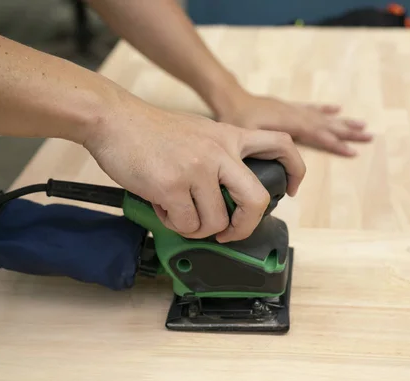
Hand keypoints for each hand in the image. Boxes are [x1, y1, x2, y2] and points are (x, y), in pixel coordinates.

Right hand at [84, 95, 305, 242]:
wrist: (113, 120)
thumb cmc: (151, 130)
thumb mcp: (199, 132)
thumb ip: (220, 156)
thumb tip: (228, 196)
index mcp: (230, 136)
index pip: (281, 144)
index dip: (295, 171)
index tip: (290, 190)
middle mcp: (220, 151)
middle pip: (257, 199)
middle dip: (246, 226)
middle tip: (230, 232)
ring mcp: (197, 169)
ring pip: (217, 222)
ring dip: (199, 228)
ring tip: (181, 213)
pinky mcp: (173, 185)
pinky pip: (187, 224)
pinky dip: (176, 224)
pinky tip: (164, 208)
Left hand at [216, 92, 373, 156]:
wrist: (229, 97)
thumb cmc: (236, 117)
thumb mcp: (248, 135)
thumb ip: (262, 150)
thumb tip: (275, 169)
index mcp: (290, 123)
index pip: (318, 135)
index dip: (335, 145)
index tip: (352, 153)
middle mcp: (296, 115)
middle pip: (327, 125)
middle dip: (348, 132)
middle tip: (369, 137)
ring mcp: (294, 110)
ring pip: (323, 117)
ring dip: (342, 122)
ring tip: (362, 125)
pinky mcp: (288, 107)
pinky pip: (311, 108)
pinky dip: (325, 110)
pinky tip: (337, 109)